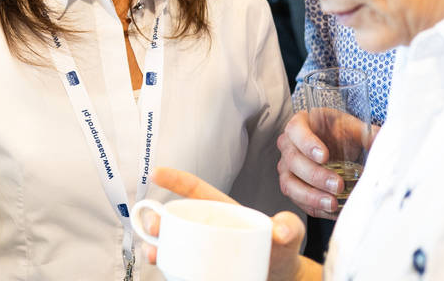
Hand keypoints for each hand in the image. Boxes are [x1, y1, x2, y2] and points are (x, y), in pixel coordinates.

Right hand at [150, 167, 310, 280]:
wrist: (280, 278)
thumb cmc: (281, 249)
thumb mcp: (289, 233)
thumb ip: (289, 225)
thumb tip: (279, 230)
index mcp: (220, 210)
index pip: (194, 190)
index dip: (175, 179)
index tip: (156, 173)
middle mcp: (204, 227)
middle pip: (173, 217)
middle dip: (155, 217)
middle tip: (154, 226)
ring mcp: (199, 247)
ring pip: (168, 241)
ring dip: (154, 244)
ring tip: (153, 253)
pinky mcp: (198, 266)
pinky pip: (175, 262)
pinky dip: (165, 264)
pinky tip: (164, 267)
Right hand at [276, 111, 376, 217]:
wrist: (340, 147)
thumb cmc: (341, 134)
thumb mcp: (353, 128)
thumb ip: (366, 133)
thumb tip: (381, 140)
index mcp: (301, 124)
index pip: (296, 131)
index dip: (307, 143)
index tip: (324, 156)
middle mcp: (289, 145)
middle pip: (293, 160)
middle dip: (316, 175)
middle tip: (338, 184)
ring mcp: (287, 167)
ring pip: (290, 183)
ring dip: (311, 196)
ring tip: (333, 203)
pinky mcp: (292, 186)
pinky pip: (297, 200)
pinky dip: (314, 207)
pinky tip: (332, 210)